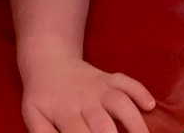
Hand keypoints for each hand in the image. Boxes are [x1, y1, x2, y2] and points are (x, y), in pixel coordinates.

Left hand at [20, 58, 155, 132]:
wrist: (48, 61)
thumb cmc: (42, 97)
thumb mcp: (33, 116)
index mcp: (64, 112)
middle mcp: (85, 100)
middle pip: (103, 124)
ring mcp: (100, 87)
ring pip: (121, 102)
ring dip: (134, 122)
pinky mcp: (111, 78)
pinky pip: (128, 81)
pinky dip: (140, 91)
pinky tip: (149, 106)